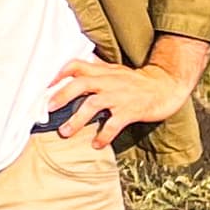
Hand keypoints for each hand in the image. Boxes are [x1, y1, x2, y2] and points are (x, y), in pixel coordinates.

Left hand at [43, 38, 205, 144]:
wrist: (165, 87)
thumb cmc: (135, 81)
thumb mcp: (113, 71)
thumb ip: (94, 71)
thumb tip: (69, 70)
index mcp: (102, 71)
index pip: (76, 65)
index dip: (59, 72)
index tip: (44, 83)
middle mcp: (108, 81)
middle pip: (80, 84)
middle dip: (62, 96)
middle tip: (48, 109)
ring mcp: (119, 96)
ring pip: (93, 105)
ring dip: (76, 120)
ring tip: (65, 133)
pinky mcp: (130, 111)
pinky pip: (113, 124)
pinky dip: (104, 135)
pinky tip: (96, 144)